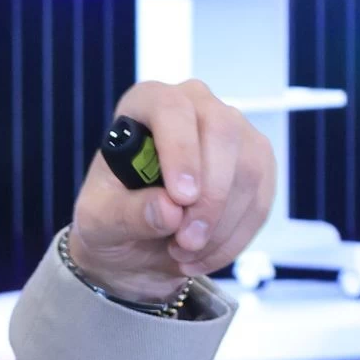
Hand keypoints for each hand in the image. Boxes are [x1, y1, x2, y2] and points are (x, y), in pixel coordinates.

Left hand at [66, 78, 275, 303]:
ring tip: (183, 254)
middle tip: (186, 242)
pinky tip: (204, 256)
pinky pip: (261, 199)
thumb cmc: (112, 218)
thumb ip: (125, 213)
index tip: (181, 198)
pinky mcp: (257, 163)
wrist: (137, 244)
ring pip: (248, 169)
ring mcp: (233, 131)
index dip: (181, 150)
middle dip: (209, 197)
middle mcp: (196, 105)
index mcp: (147, 103)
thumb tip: (169, 210)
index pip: (172, 108)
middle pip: (222, 132)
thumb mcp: (99, 222)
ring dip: (220, 224)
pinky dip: (235, 237)